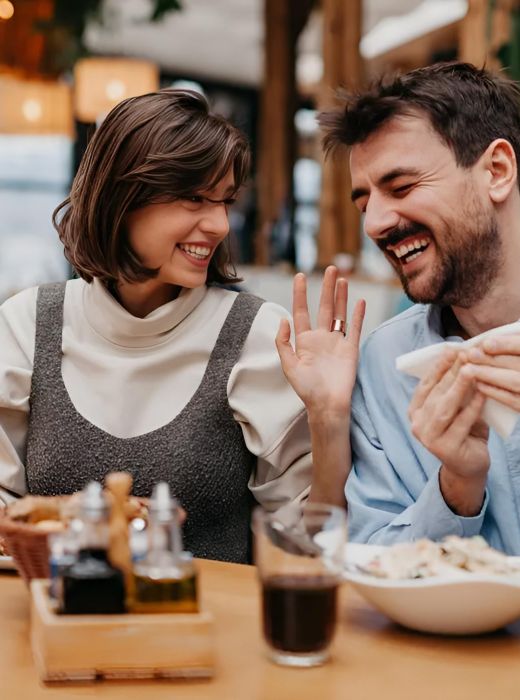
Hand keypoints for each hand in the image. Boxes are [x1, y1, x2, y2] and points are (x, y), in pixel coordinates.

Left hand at [275, 266, 364, 415]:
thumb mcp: (288, 366)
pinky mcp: (351, 349)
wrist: (327, 404)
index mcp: (304, 341)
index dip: (300, 294)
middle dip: (326, 288)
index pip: (301, 311)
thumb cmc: (306, 389)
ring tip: (342, 278)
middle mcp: (321, 338)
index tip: (300, 276)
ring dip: (341, 296)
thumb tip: (283, 320)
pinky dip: (358, 314)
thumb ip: (283, 342)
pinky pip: (355, 328)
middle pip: (324, 307)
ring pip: (340, 313)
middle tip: (330, 268)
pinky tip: (360, 301)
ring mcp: (337, 342)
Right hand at [409, 349, 489, 479]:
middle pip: (436, 393)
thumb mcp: (455, 408)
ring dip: (458, 387)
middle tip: (464, 354)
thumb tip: (463, 359)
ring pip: (445, 408)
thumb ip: (454, 390)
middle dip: (451, 372)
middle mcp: (417, 424)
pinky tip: (482, 393)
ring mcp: (429, 438)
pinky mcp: (445, 449)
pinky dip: (472, 407)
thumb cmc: (463, 431)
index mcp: (415, 411)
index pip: (425, 384)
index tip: (451, 349)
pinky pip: (461, 423)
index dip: (438, 366)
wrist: (468, 466)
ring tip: (471, 370)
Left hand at [459, 334, 519, 410]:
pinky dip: (495, 392)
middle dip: (492, 359)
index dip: (507, 344)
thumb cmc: (515, 359)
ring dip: (489, 374)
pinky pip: (514, 400)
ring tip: (469, 368)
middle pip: (517, 364)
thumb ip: (512, 339)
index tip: (486, 343)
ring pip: (514, 381)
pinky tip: (479, 384)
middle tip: (470, 355)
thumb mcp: (517, 346)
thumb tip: (491, 337)